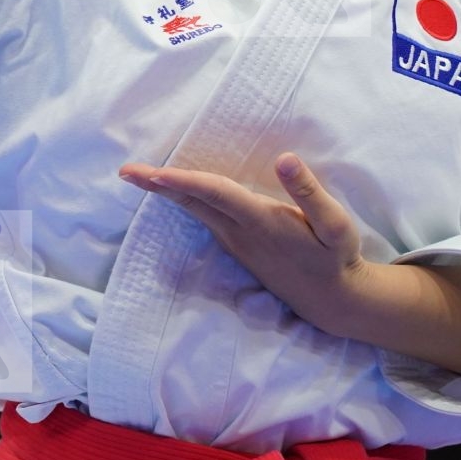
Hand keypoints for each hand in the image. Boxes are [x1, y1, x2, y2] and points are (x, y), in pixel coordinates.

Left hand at [119, 152, 369, 335]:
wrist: (332, 300)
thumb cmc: (335, 258)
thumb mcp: (335, 224)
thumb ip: (308, 192)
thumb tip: (284, 159)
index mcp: (262, 221)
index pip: (216, 194)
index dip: (185, 181)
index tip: (154, 172)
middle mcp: (240, 232)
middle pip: (193, 203)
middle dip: (158, 186)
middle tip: (125, 171)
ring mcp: (236, 242)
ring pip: (195, 211)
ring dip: (166, 192)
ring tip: (140, 175)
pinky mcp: (237, 247)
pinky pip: (203, 217)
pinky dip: (184, 199)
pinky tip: (173, 190)